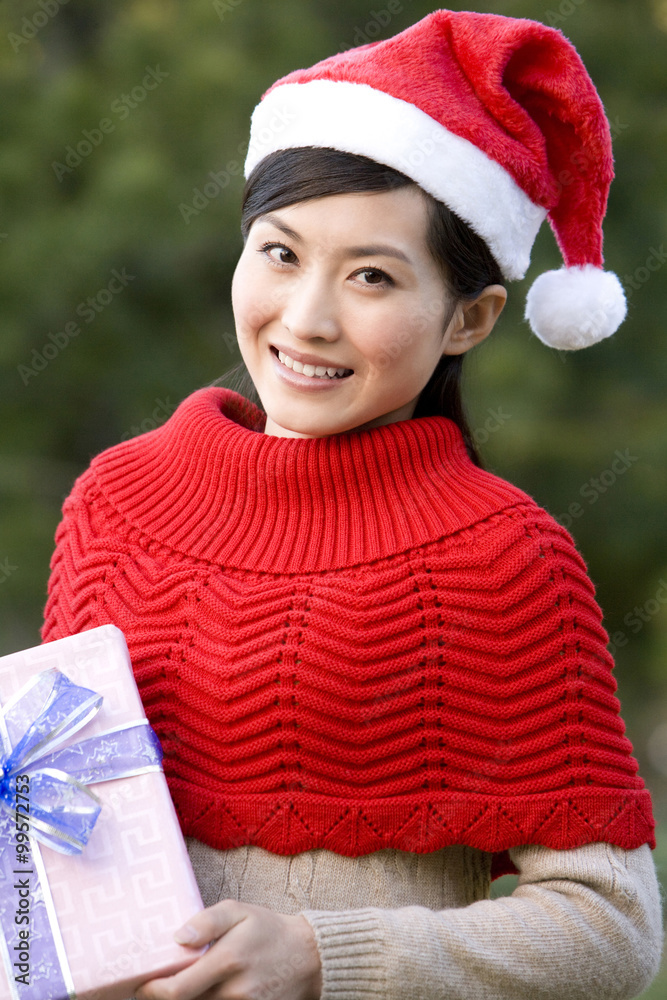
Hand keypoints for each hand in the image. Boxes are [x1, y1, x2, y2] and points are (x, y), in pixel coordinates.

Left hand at [135, 900, 321, 999]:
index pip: (176, 990)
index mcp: (227, 961)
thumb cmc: (267, 930)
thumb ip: (207, 921)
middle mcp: (234, 992)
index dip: (152, 991)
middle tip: (151, 988)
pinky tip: (200, 994)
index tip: (142, 984)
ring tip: (180, 987)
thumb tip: (177, 938)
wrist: (307, 957)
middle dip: (163, 998)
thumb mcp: (239, 911)